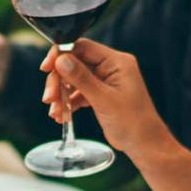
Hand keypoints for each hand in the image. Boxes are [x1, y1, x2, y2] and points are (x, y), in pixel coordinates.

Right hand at [43, 39, 176, 156]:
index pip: (82, 47)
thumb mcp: (104, 99)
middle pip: (74, 63)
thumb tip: (61, 60)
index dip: (61, 54)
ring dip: (61, 94)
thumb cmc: (133, 122)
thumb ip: (81, 78)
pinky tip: (61, 115)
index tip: (46, 68)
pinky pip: (77, 92)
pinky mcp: (99, 94)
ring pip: (73, 79)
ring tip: (55, 111)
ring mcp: (104, 80)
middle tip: (49, 98)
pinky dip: (68, 103)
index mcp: (116, 62)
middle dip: (59, 80)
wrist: (143, 144)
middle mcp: (110, 67)